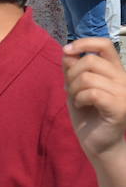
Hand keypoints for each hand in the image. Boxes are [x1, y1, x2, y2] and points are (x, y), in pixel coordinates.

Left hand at [64, 38, 125, 160]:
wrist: (98, 143)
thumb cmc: (87, 115)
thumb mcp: (75, 87)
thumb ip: (72, 70)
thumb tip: (67, 52)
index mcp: (115, 71)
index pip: (105, 44)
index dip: (84, 43)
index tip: (66, 51)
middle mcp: (123, 79)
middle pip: (90, 60)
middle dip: (71, 73)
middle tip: (70, 89)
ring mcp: (124, 92)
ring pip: (87, 77)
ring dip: (73, 88)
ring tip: (77, 99)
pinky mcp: (119, 106)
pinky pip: (91, 93)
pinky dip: (79, 98)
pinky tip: (82, 105)